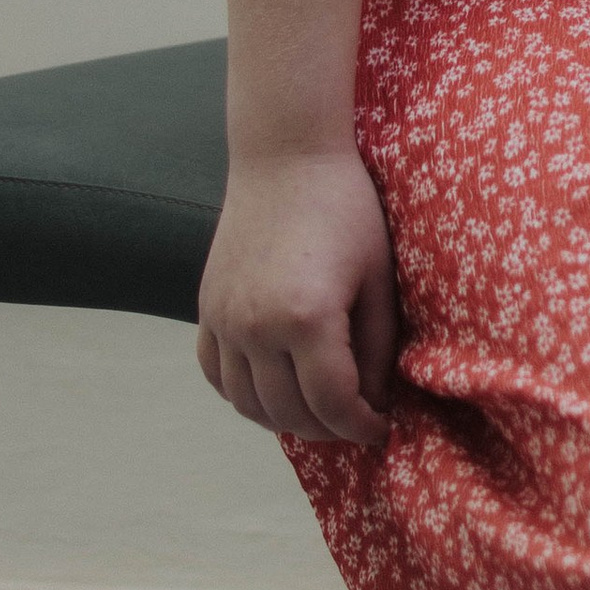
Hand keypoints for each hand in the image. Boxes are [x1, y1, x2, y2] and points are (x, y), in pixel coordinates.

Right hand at [197, 148, 399, 445]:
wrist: (286, 159)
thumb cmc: (347, 211)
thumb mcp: (377, 280)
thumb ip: (376, 349)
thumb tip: (374, 403)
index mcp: (306, 319)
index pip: (333, 404)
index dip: (361, 426)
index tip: (382, 428)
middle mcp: (255, 328)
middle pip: (289, 413)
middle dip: (328, 430)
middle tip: (356, 425)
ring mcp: (224, 321)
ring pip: (247, 404)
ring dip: (284, 420)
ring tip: (320, 414)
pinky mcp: (207, 310)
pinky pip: (216, 374)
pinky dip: (243, 395)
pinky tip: (274, 391)